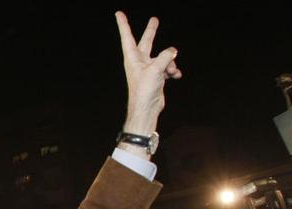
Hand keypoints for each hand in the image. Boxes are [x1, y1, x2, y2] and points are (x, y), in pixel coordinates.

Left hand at [115, 12, 181, 139]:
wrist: (147, 108)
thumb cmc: (144, 90)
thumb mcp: (155, 69)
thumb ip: (165, 56)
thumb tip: (173, 51)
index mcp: (132, 58)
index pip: (127, 37)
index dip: (123, 24)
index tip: (118, 14)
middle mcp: (139, 61)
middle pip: (147, 42)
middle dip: (151, 31)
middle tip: (154, 20)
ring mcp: (148, 68)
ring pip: (163, 57)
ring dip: (170, 62)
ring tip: (170, 71)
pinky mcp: (156, 76)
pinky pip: (168, 67)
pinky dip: (173, 70)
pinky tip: (175, 76)